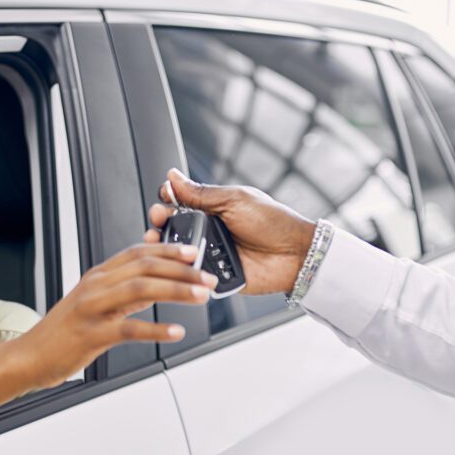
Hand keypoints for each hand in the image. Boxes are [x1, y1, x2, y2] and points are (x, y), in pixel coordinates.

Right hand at [22, 242, 217, 385]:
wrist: (29, 356)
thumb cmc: (62, 332)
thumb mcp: (94, 303)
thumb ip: (124, 292)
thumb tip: (157, 284)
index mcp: (98, 276)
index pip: (138, 253)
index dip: (168, 249)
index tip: (194, 251)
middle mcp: (96, 286)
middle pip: (144, 267)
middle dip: (181, 270)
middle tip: (207, 277)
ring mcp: (93, 309)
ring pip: (140, 290)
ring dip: (176, 291)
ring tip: (200, 296)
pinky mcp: (92, 334)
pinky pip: (129, 329)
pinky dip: (156, 329)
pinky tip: (175, 332)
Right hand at [144, 168, 315, 294]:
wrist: (296, 254)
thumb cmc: (272, 222)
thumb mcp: (234, 200)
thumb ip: (201, 193)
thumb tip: (173, 176)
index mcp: (211, 210)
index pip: (178, 204)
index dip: (166, 202)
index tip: (163, 201)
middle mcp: (207, 232)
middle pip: (172, 229)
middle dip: (159, 224)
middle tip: (158, 221)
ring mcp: (209, 255)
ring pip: (177, 253)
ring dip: (164, 248)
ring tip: (158, 243)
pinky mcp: (213, 277)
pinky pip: (191, 276)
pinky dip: (181, 271)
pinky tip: (174, 265)